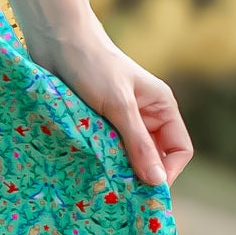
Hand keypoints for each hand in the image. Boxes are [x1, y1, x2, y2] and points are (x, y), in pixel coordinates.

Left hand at [33, 24, 193, 188]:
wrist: (56, 39)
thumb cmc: (92, 65)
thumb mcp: (119, 105)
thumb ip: (138, 143)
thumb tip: (158, 181)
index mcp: (161, 107)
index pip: (179, 150)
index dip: (168, 171)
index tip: (146, 191)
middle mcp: (145, 116)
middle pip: (154, 157)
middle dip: (141, 175)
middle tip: (122, 195)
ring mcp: (120, 120)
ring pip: (128, 157)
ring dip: (118, 169)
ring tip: (104, 184)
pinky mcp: (96, 123)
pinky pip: (106, 150)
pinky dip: (101, 161)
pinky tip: (89, 171)